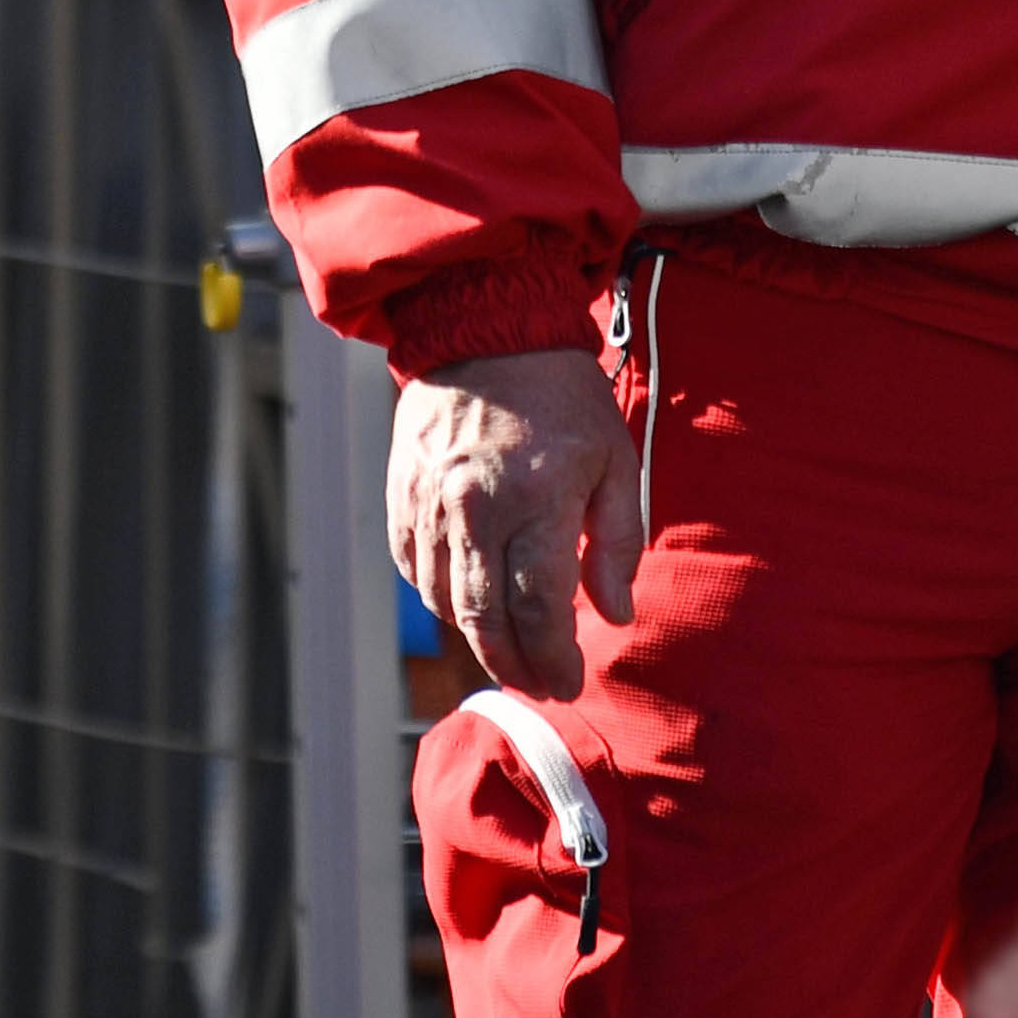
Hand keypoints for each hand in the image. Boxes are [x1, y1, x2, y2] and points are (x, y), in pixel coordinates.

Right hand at [390, 342, 636, 699]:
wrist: (483, 330)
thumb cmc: (561, 396)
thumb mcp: (613, 458)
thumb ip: (617, 540)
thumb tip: (615, 613)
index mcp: (535, 499)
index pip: (540, 609)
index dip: (555, 658)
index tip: (570, 681)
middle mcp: (474, 510)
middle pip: (487, 621)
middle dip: (517, 667)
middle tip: (541, 687)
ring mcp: (429, 506)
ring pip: (446, 605)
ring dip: (480, 640)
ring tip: (512, 655)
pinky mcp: (401, 499)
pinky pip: (416, 573)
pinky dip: (443, 600)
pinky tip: (472, 605)